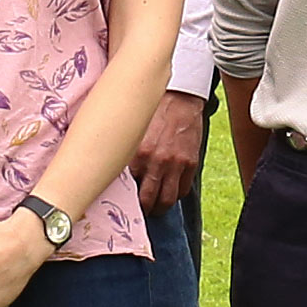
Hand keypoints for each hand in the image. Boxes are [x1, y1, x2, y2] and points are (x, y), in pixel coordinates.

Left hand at [131, 93, 209, 210]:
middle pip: (148, 200)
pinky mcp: (190, 163)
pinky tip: (169, 190)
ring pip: (167, 200)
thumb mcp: (134, 130)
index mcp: (138, 152)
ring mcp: (176, 164)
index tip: (123, 200)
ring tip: (155, 207)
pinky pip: (182, 190)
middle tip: (140, 209)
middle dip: (143, 208)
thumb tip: (116, 172)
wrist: (180, 97)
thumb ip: (128, 153)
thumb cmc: (153, 111)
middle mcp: (157, 161)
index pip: (128, 188)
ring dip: (160, 207)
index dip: (126, 197)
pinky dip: (175, 194)